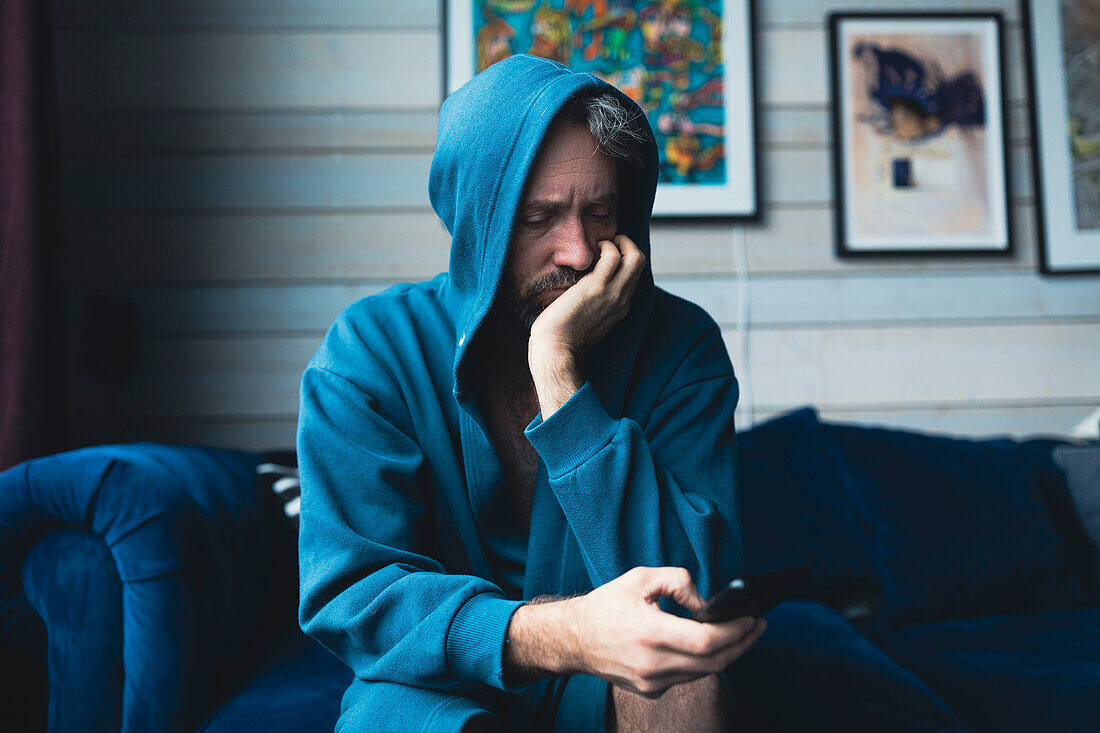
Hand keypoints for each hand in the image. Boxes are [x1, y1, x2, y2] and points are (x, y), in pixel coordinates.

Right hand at [504, 567, 765, 697]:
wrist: (574, 638)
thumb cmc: (606, 605)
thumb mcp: (641, 577)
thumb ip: (679, 581)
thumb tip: (706, 603)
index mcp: (649, 632)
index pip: (707, 640)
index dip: (736, 631)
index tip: (752, 618)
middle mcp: (652, 663)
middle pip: (714, 662)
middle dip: (743, 644)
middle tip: (758, 626)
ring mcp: (651, 682)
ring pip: (704, 673)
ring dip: (726, 655)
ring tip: (740, 634)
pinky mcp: (650, 691)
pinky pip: (687, 678)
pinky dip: (703, 663)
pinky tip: (709, 647)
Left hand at [527, 234, 644, 416]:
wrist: (556, 351)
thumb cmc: (562, 338)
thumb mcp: (586, 320)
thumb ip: (593, 306)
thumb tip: (583, 291)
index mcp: (620, 308)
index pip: (634, 276)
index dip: (624, 259)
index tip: (608, 253)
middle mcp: (622, 300)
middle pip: (641, 263)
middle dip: (628, 244)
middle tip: (609, 242)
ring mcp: (612, 294)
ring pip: (635, 257)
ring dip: (619, 242)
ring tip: (601, 244)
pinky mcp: (597, 287)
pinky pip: (612, 255)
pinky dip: (606, 245)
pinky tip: (592, 249)